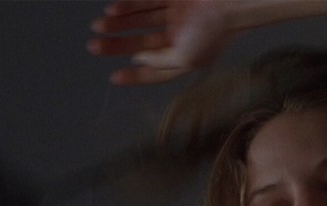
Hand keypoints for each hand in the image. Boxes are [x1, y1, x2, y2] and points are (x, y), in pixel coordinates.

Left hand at [87, 0, 234, 84]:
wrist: (233, 0)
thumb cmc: (214, 32)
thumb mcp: (185, 58)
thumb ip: (160, 62)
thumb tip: (138, 60)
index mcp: (185, 57)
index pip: (155, 70)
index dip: (135, 76)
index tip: (113, 77)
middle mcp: (179, 37)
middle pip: (142, 44)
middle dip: (117, 45)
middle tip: (93, 47)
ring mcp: (176, 15)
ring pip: (140, 21)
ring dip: (118, 24)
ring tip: (98, 27)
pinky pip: (147, 1)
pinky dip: (129, 6)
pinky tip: (112, 10)